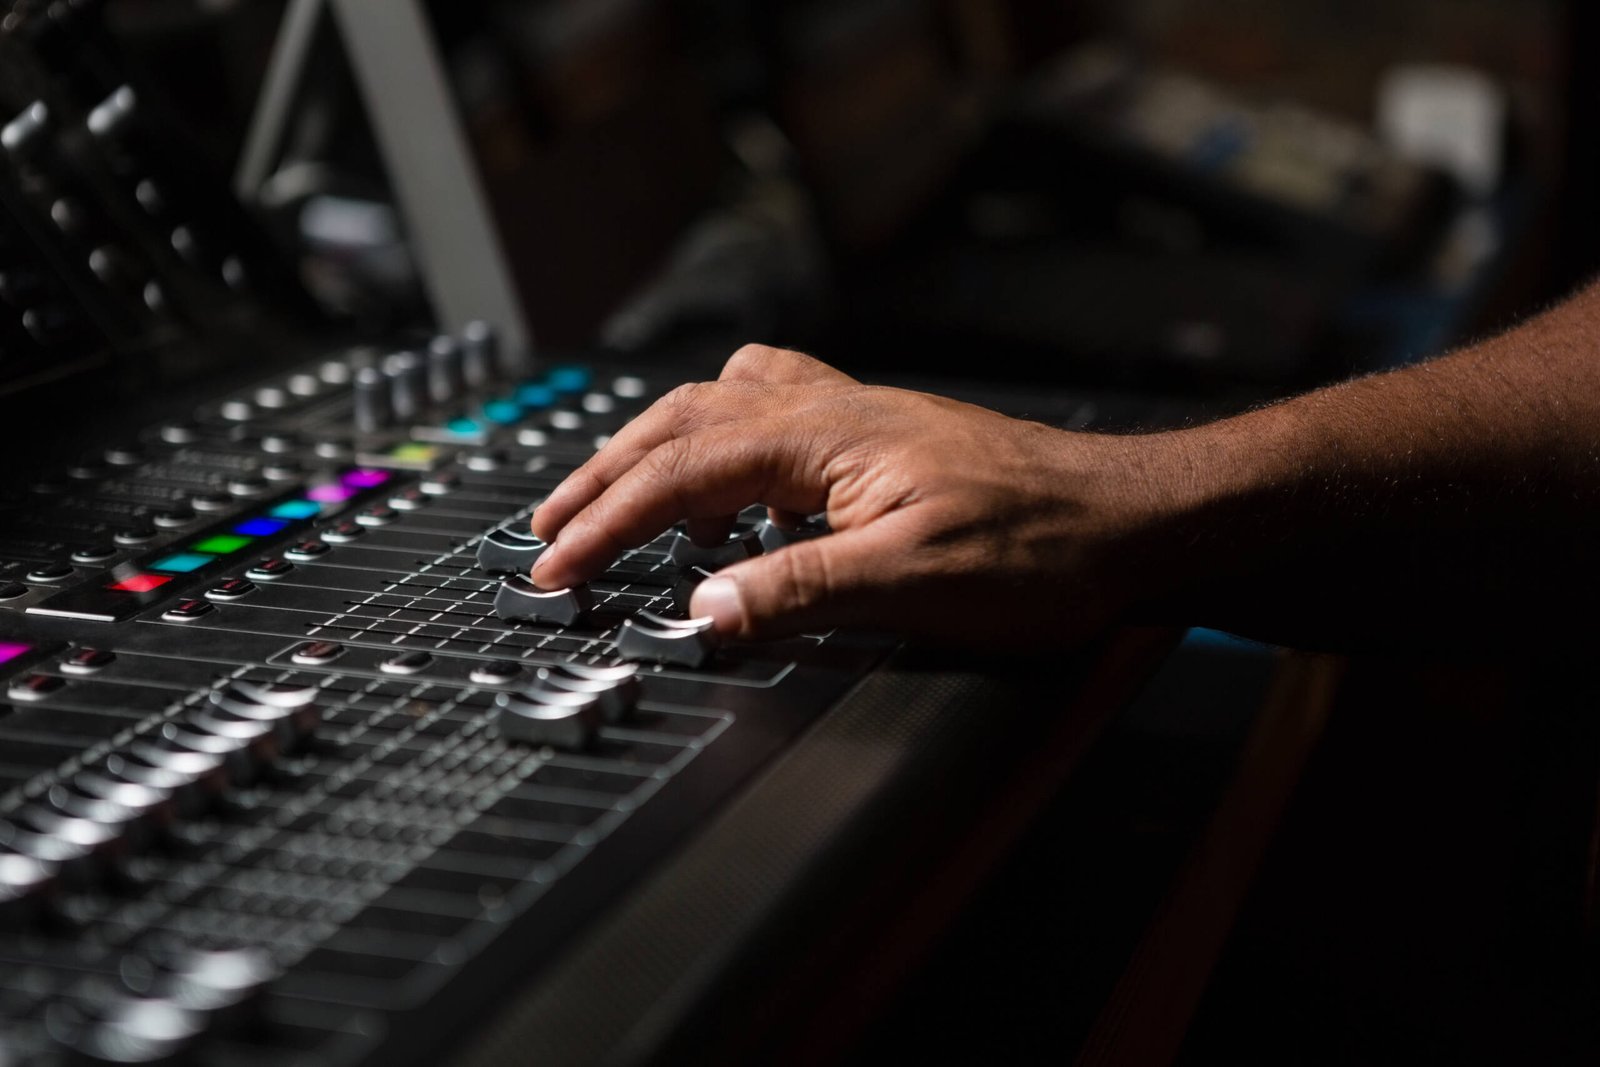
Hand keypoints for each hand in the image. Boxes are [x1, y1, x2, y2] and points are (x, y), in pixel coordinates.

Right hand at [529, 346, 1193, 646]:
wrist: (1123, 519)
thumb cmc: (1037, 547)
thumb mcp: (912, 584)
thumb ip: (796, 592)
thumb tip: (697, 609)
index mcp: (819, 439)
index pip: (677, 475)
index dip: (603, 523)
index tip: (553, 570)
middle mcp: (826, 412)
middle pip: (679, 424)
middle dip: (602, 477)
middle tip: (547, 529)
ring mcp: (851, 419)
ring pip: (716, 409)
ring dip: (650, 450)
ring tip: (608, 495)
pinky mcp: (874, 439)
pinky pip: (765, 417)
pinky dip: (714, 444)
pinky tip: (726, 487)